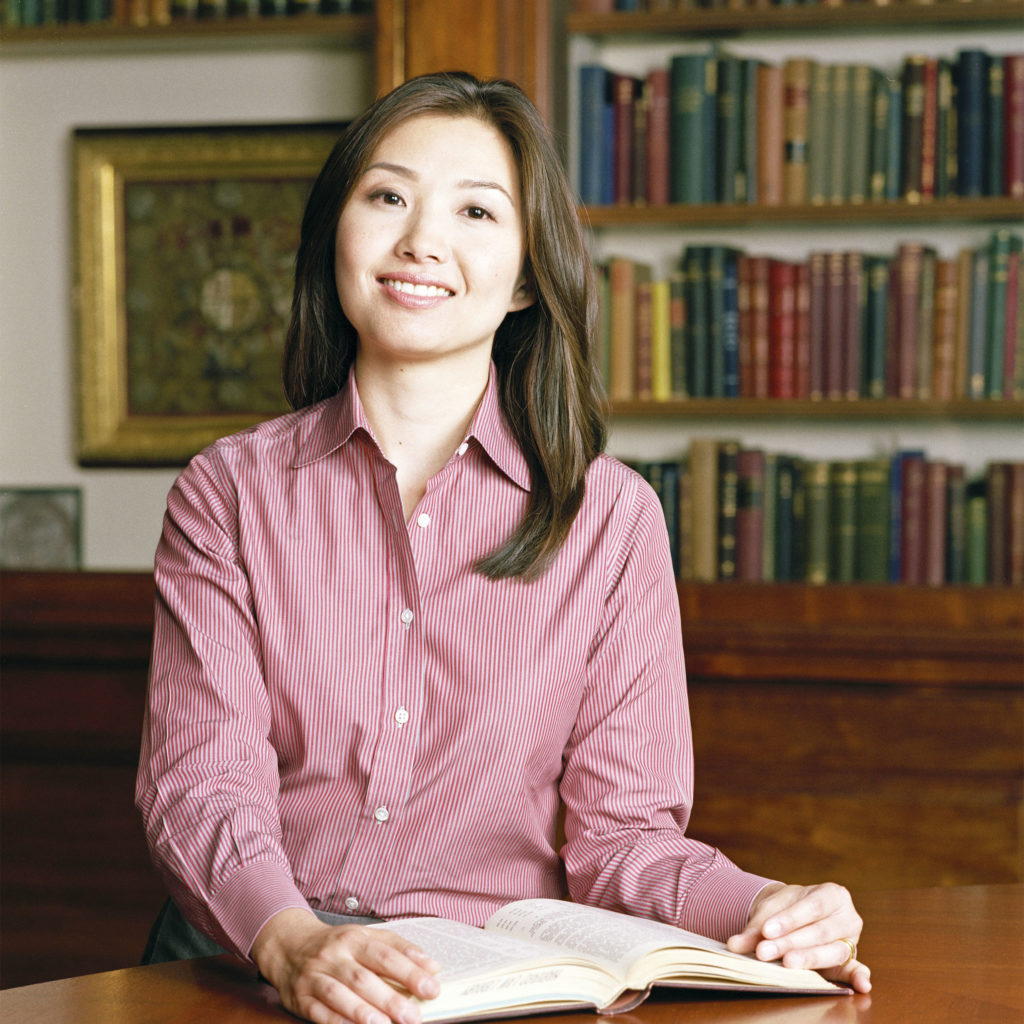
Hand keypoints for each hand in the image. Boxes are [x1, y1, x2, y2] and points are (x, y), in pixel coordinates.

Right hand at [252, 908, 440, 1023]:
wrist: (289, 945)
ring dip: (362, 1012)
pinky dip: (337, 1022)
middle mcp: (334, 955)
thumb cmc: (337, 945)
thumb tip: (432, 967)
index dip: (409, 971)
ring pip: (339, 995)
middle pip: (363, 977)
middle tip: (413, 1016)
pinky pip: (319, 1012)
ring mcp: (315, 976)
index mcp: (354, 938)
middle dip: (390, 999)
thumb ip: (400, 949)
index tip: (431, 988)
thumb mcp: (367, 937)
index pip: (385, 954)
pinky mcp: (301, 997)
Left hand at [727, 882, 870, 993]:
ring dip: (807, 958)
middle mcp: (848, 916)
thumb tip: (734, 945)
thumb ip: (755, 928)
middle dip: (790, 942)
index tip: (766, 932)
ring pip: (832, 951)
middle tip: (764, 952)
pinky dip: (859, 977)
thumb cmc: (786, 910)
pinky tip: (862, 986)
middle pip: (819, 930)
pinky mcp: (850, 961)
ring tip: (787, 964)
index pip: (811, 906)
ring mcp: (852, 940)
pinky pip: (855, 969)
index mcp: (832, 894)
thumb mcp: (771, 911)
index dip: (789, 920)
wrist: (795, 916)